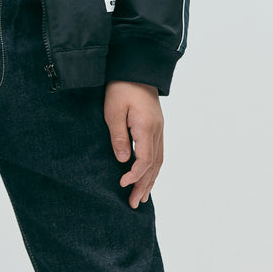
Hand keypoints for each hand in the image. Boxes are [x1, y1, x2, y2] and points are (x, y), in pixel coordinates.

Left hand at [103, 81, 163, 208]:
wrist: (136, 68)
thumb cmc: (121, 87)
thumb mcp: (113, 110)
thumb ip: (118, 136)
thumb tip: (123, 161)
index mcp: (146, 127)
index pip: (144, 160)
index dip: (134, 175)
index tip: (122, 184)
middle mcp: (157, 131)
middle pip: (154, 165)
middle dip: (144, 185)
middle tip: (134, 203)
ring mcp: (159, 129)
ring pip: (159, 160)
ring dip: (151, 180)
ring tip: (142, 197)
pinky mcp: (156, 126)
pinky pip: (158, 152)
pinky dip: (154, 168)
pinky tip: (149, 176)